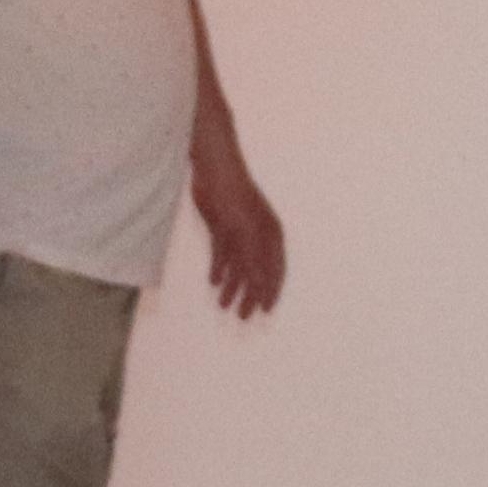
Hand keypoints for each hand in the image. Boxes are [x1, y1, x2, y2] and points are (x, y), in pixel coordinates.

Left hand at [193, 155, 286, 318]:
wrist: (213, 170)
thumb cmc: (233, 197)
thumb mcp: (245, 232)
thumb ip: (253, 259)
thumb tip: (259, 286)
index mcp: (270, 234)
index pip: (274, 269)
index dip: (270, 291)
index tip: (266, 310)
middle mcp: (257, 235)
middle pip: (256, 271)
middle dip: (250, 295)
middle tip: (243, 317)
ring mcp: (240, 231)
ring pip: (238, 265)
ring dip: (232, 286)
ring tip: (223, 305)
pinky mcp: (221, 227)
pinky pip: (222, 254)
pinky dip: (219, 268)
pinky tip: (213, 282)